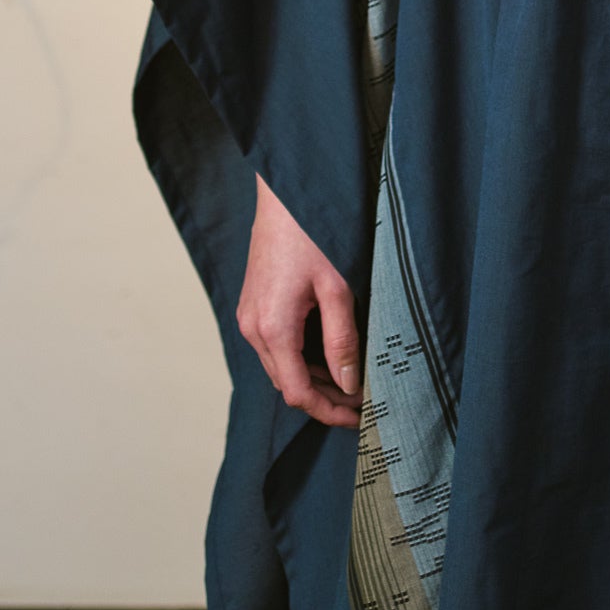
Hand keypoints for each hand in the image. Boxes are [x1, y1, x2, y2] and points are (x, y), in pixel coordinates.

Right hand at [236, 173, 363, 426]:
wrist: (285, 191)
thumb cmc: (312, 231)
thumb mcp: (337, 286)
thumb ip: (342, 338)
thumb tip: (348, 384)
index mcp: (273, 328)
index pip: (298, 393)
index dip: (328, 412)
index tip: (357, 418)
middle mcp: (253, 328)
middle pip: (287, 384)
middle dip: (324, 398)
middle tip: (361, 401)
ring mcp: (248, 316)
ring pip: (279, 366)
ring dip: (312, 378)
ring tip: (349, 379)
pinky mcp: (252, 304)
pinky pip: (274, 345)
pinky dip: (299, 357)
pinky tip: (327, 351)